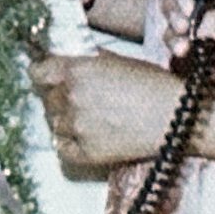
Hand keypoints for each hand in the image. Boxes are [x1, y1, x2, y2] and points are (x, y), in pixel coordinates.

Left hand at [33, 51, 183, 169]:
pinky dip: (70, 144)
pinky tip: (85, 137)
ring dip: (66, 121)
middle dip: (59, 98)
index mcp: (77, 70)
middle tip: (81, 102)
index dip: (43, 75)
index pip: (38, 72)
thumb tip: (70, 62)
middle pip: (48, 99)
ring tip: (90, 120)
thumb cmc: (153, 84)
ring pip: (55, 123)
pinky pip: (63, 149)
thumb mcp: (118, 61)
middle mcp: (72, 96)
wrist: (176, 116)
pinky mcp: (88, 152)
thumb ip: (88, 62)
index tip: (48, 78)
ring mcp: (78, 126)